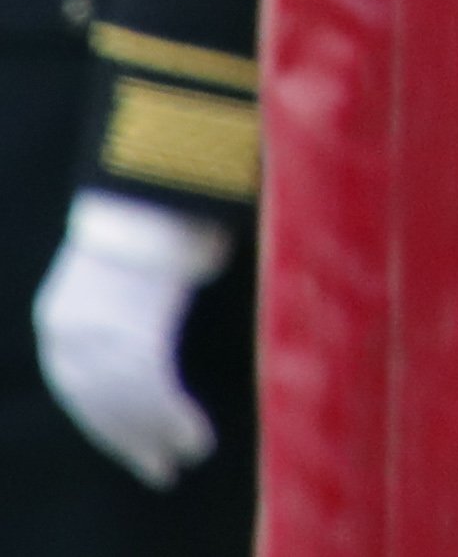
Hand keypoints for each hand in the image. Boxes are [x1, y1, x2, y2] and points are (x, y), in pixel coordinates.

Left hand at [31, 193, 221, 486]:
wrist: (149, 189)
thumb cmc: (148, 216)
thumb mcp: (119, 271)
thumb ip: (124, 308)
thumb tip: (142, 338)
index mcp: (59, 319)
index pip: (76, 388)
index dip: (104, 422)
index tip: (129, 443)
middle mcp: (71, 336)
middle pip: (99, 404)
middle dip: (128, 440)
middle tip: (157, 471)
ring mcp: (103, 338)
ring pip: (127, 407)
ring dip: (155, 438)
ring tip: (180, 460)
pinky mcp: (137, 338)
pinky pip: (155, 395)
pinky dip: (175, 422)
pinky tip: (196, 439)